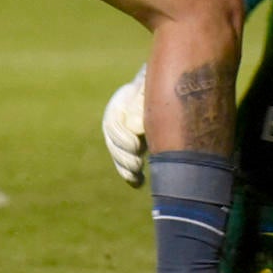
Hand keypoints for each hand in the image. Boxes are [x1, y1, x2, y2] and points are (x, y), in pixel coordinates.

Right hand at [100, 66, 147, 185]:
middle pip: (114, 143)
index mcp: (118, 106)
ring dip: (126, 168)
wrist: (158, 94)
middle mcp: (117, 124)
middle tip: (137, 164)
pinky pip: (125, 165)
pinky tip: (138, 183)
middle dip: (124, 157)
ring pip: (118, 156)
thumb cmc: (155, 88)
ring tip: (136, 176)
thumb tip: (136, 123)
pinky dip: (131, 176)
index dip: (123, 137)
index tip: (136, 146)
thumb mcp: (149, 89)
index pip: (114, 125)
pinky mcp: (130, 149)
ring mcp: (122, 138)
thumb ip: (143, 98)